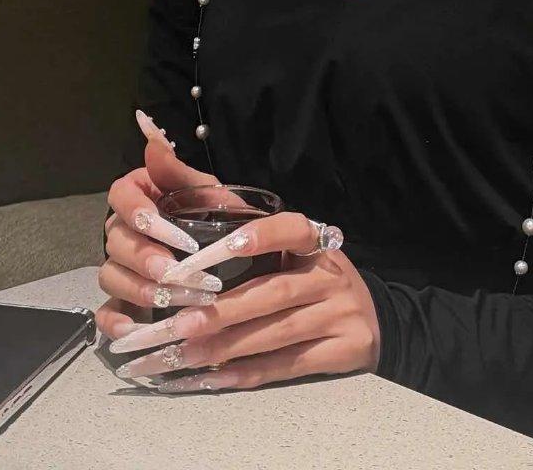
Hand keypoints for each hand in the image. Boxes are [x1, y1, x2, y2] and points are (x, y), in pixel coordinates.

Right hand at [95, 112, 225, 341]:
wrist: (235, 255)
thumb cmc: (217, 217)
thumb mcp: (207, 192)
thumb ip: (179, 171)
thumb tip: (152, 141)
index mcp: (140, 196)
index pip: (120, 196)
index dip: (140, 214)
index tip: (171, 231)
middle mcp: (123, 230)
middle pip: (116, 241)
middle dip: (146, 258)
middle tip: (177, 273)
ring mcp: (120, 267)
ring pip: (111, 276)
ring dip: (142, 290)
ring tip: (177, 300)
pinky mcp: (122, 301)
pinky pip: (107, 313)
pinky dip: (117, 324)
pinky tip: (137, 332)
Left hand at [103, 210, 382, 391]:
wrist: (374, 318)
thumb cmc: (308, 271)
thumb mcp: (281, 238)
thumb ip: (222, 204)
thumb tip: (158, 153)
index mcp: (313, 239)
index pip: (290, 229)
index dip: (258, 236)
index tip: (220, 247)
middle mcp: (329, 274)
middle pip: (275, 292)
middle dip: (223, 311)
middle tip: (177, 321)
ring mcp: (338, 314)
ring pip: (277, 334)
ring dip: (226, 346)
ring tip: (182, 354)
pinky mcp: (341, 352)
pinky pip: (288, 365)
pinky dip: (248, 374)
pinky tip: (212, 378)